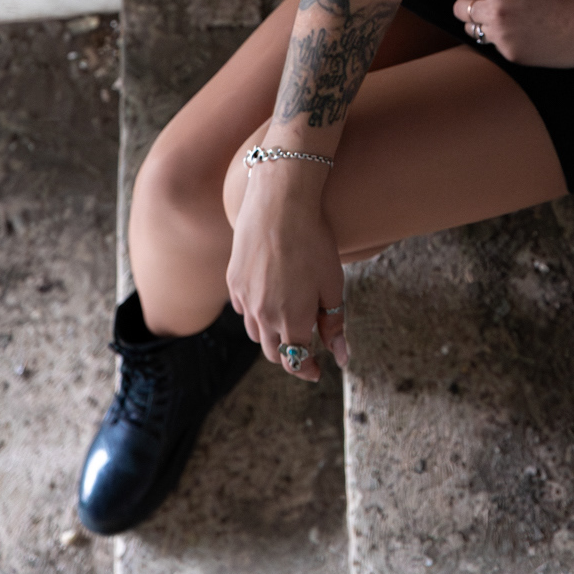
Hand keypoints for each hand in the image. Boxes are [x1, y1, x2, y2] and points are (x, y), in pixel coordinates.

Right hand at [224, 167, 347, 382]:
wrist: (279, 203)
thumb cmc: (313, 241)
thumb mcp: (333, 284)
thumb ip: (334, 324)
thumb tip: (341, 357)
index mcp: (292, 320)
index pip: (297, 360)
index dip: (307, 369)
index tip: (317, 371)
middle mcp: (263, 315)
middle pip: (273, 351)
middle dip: (290, 356)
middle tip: (306, 348)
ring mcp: (245, 298)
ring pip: (255, 332)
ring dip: (271, 334)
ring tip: (288, 320)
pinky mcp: (233, 280)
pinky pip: (242, 309)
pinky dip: (255, 312)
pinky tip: (268, 297)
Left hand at [452, 0, 573, 66]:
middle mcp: (496, 12)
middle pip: (459, 9)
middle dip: (469, 3)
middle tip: (487, 2)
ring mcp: (502, 37)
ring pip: (472, 30)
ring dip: (482, 23)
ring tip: (507, 19)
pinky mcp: (511, 55)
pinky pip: (494, 44)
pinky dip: (502, 38)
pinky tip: (524, 33)